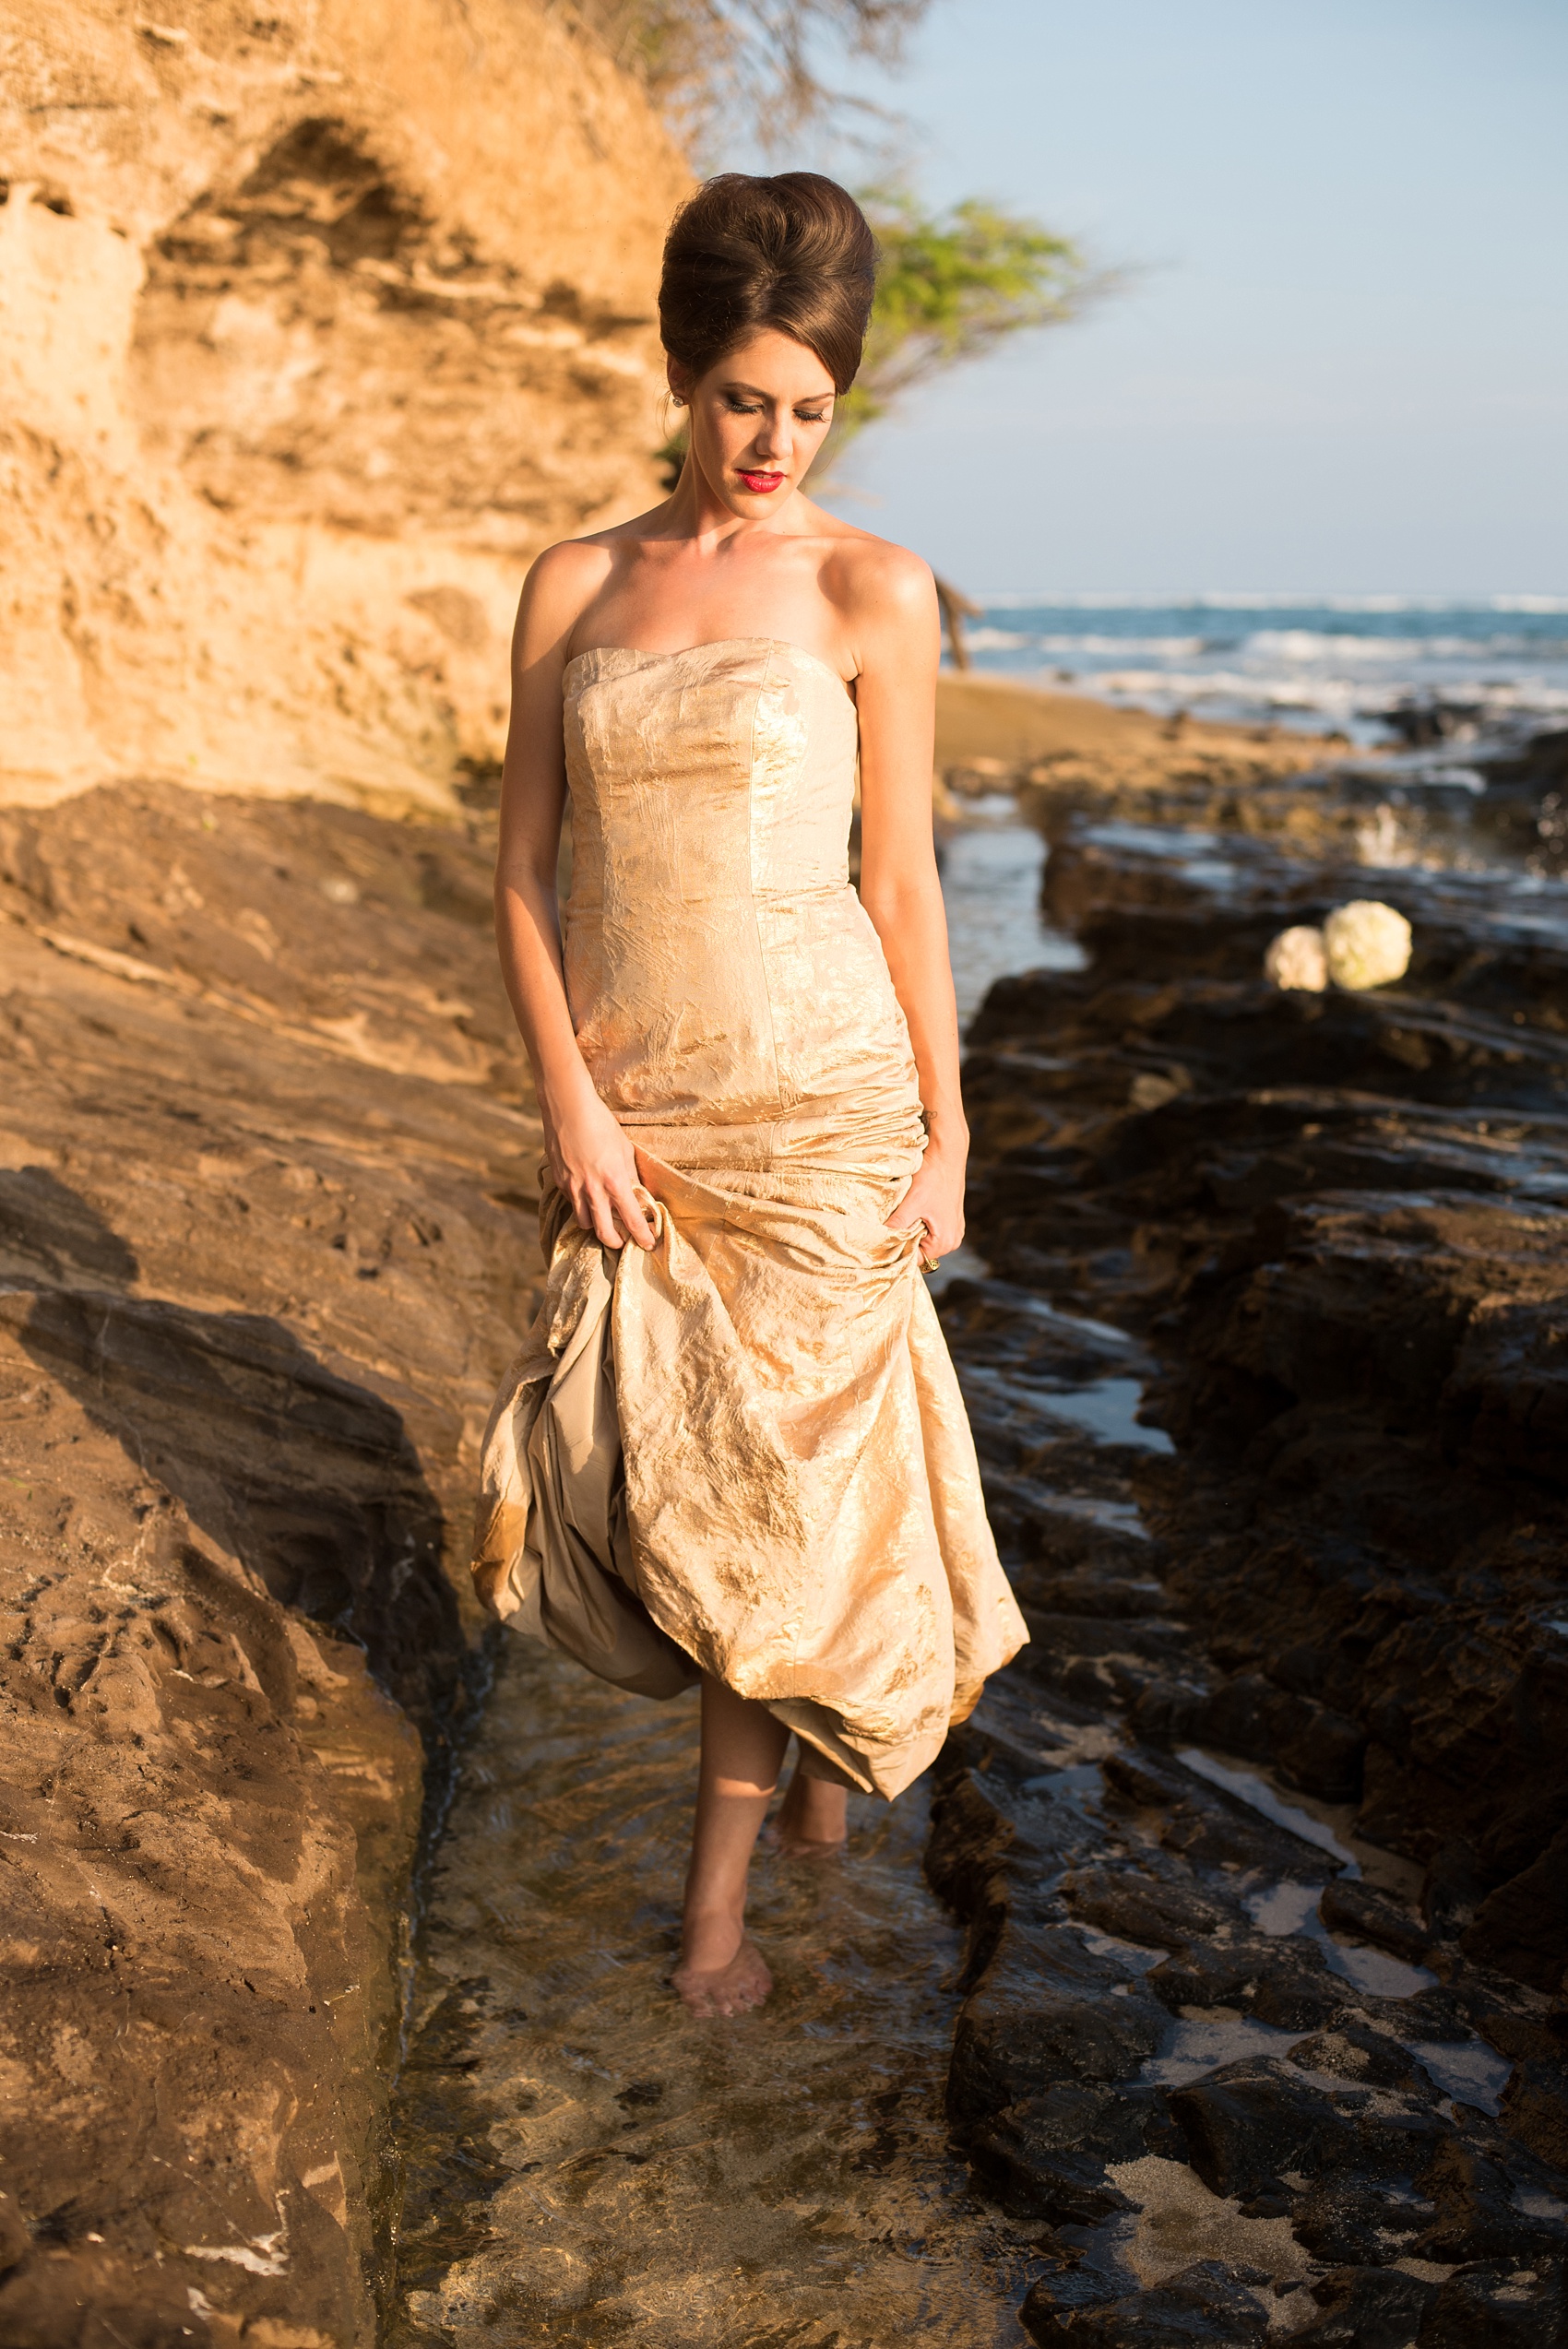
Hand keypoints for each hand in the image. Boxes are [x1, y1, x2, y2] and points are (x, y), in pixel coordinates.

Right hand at [545, 1087, 654, 1249]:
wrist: (568, 1108)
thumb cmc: (601, 1124)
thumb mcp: (624, 1149)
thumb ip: (630, 1175)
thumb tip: (637, 1192)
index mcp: (614, 1181)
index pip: (632, 1219)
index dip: (642, 1235)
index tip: (649, 1243)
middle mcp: (593, 1190)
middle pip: (603, 1232)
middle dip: (615, 1242)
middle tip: (623, 1241)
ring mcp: (573, 1187)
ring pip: (584, 1222)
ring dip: (595, 1224)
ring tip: (604, 1218)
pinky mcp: (559, 1181)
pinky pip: (571, 1203)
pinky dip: (581, 1205)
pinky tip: (586, 1195)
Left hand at [886, 1125, 966, 1266]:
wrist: (947, 1153)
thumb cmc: (933, 1177)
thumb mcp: (911, 1203)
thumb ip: (896, 1225)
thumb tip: (878, 1241)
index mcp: (945, 1242)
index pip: (915, 1259)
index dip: (898, 1250)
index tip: (883, 1240)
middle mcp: (953, 1239)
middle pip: (920, 1249)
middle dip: (904, 1238)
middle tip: (890, 1224)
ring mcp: (953, 1228)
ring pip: (923, 1237)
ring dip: (911, 1228)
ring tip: (902, 1213)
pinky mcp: (950, 1217)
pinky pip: (930, 1227)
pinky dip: (919, 1220)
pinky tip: (912, 1207)